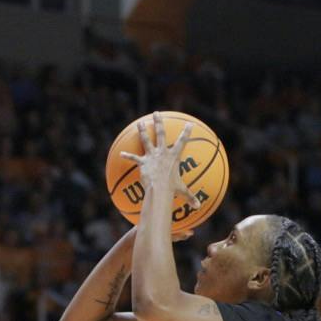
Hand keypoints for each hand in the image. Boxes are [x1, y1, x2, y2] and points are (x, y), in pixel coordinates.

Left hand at [119, 113, 199, 228]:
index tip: (189, 123)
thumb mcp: (182, 192)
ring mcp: (152, 156)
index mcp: (174, 156)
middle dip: (159, 122)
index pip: (183, 141)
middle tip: (156, 113)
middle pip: (161, 134)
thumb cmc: (172, 190)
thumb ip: (190, 197)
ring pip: (146, 140)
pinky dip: (127, 156)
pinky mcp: (143, 162)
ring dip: (142, 131)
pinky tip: (121, 153)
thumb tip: (199, 207)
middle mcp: (163, 152)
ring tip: (140, 123)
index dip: (187, 132)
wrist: (159, 189)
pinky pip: (134, 158)